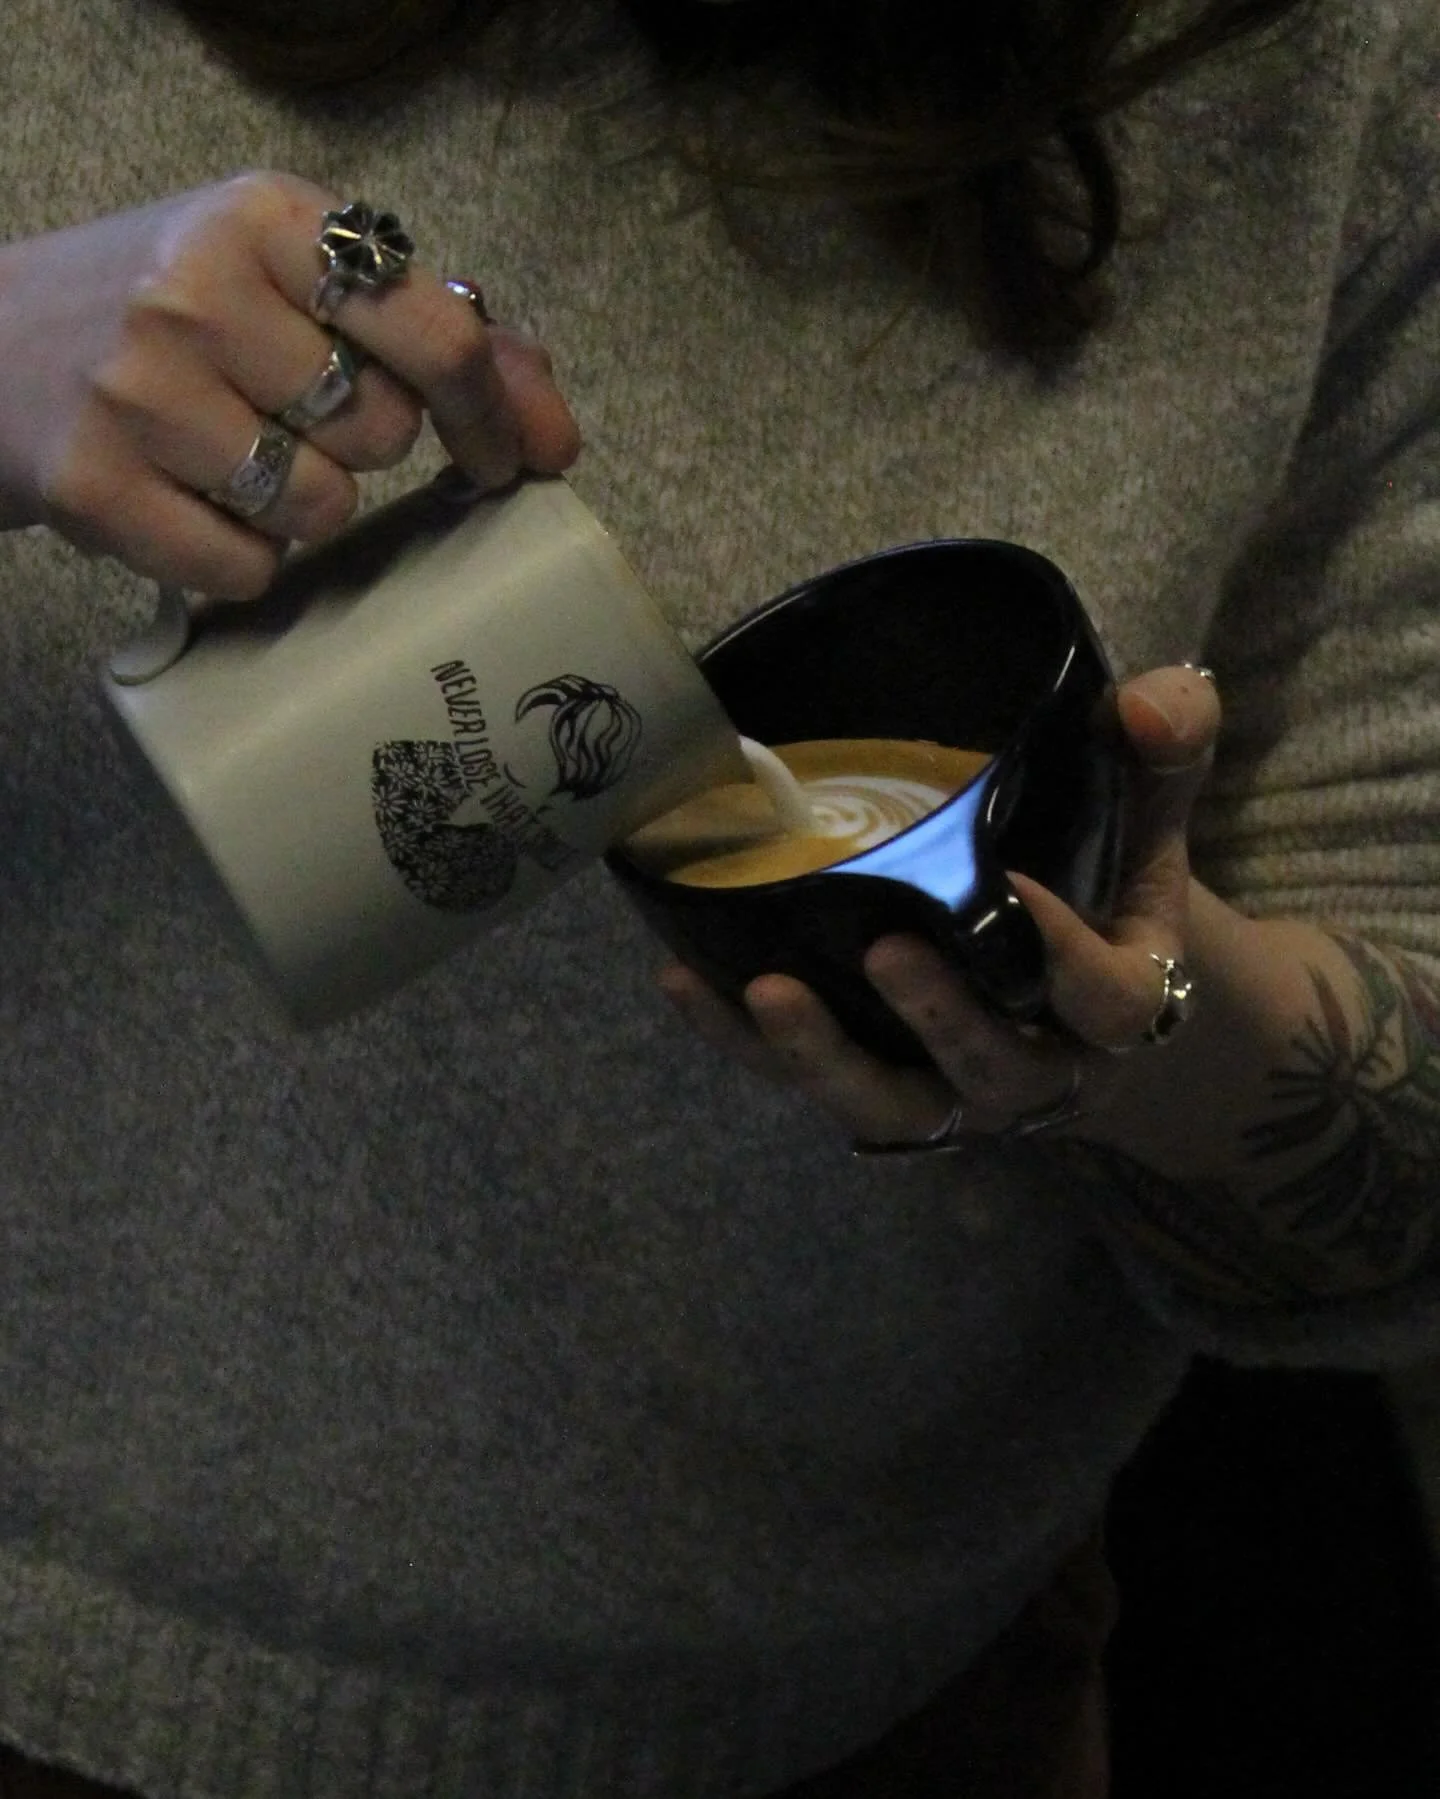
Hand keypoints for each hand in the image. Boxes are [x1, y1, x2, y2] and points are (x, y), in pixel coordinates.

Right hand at [0, 170, 581, 597]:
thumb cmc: (171, 316)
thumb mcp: (289, 278)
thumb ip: (433, 336)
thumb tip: (555, 428)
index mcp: (267, 220)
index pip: (438, 330)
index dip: (490, 412)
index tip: (503, 457)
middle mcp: (198, 290)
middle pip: (381, 434)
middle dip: (358, 445)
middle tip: (286, 415)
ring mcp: (140, 390)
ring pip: (320, 509)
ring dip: (298, 506)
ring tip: (231, 459)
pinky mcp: (95, 485)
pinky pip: (245, 569)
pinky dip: (238, 560)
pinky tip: (192, 506)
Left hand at [658, 664, 1221, 1147]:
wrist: (1092, 1001)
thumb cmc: (1110, 886)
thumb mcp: (1154, 815)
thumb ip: (1167, 747)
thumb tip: (1140, 702)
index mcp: (1123, 1002)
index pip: (1109, 1001)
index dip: (1069, 956)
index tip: (1021, 887)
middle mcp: (1039, 1066)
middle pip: (993, 1068)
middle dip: (940, 1017)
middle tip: (885, 950)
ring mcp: (952, 1090)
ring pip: (892, 1103)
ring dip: (825, 1057)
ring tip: (766, 991)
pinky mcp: (882, 1089)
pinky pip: (811, 1083)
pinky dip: (743, 1044)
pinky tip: (684, 980)